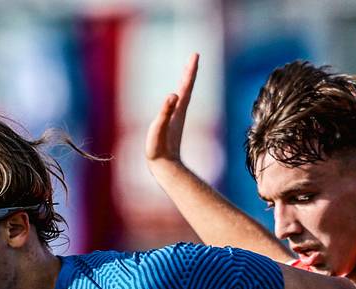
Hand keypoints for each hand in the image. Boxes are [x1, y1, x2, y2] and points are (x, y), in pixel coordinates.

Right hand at [144, 54, 199, 172]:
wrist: (164, 166)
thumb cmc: (160, 148)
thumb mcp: (160, 127)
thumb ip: (166, 111)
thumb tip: (173, 94)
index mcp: (179, 109)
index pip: (187, 85)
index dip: (190, 69)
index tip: (195, 54)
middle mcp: (180, 110)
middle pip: (187, 86)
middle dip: (190, 70)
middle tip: (194, 56)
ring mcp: (176, 117)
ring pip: (183, 94)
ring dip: (186, 80)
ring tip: (188, 69)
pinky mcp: (171, 123)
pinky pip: (177, 103)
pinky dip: (179, 93)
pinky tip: (177, 94)